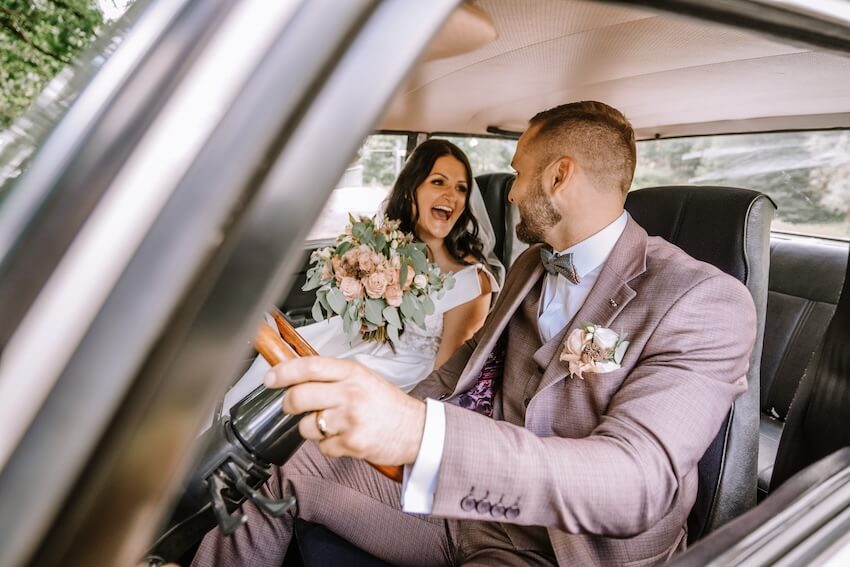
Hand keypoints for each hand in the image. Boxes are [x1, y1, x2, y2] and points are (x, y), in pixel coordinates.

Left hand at [265, 357, 426, 465]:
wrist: (417, 430)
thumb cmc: (387, 404)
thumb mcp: (363, 378)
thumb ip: (333, 376)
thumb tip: (295, 374)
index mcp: (352, 373)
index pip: (309, 367)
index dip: (284, 372)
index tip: (269, 378)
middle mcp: (350, 393)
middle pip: (299, 397)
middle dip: (289, 404)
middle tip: (293, 406)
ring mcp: (351, 419)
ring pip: (307, 426)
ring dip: (313, 428)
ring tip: (332, 425)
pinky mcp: (352, 443)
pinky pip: (322, 447)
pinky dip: (329, 445)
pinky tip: (345, 438)